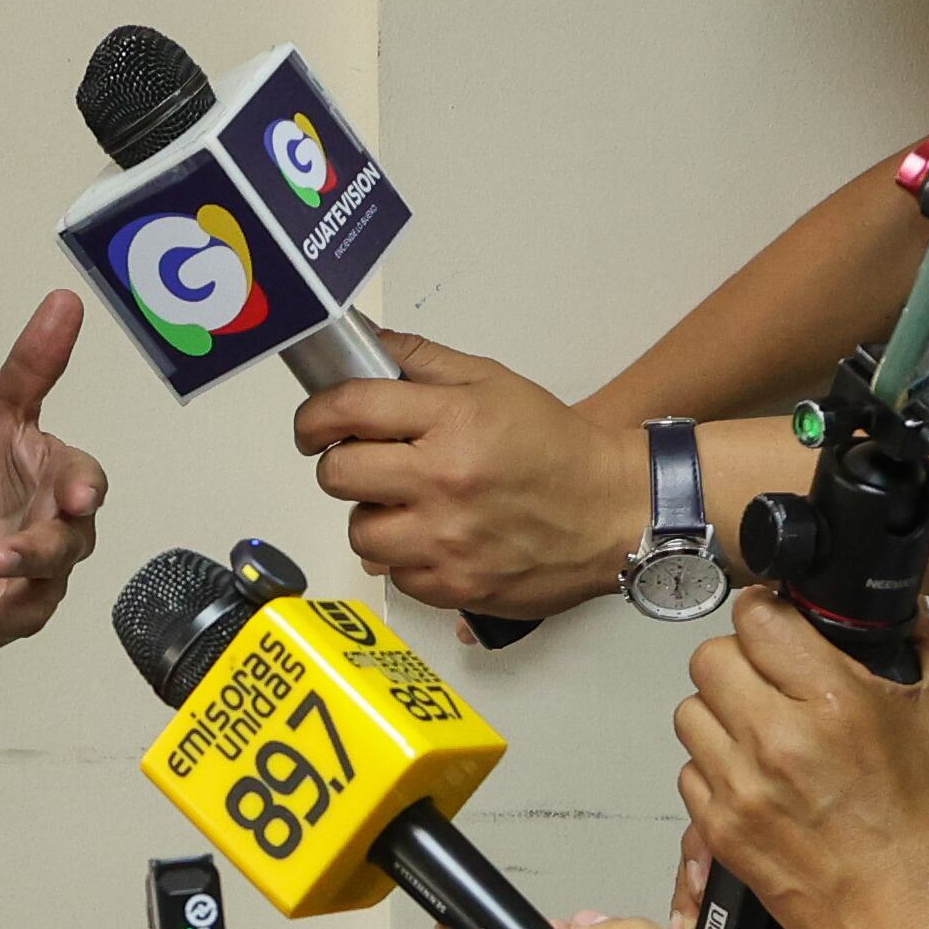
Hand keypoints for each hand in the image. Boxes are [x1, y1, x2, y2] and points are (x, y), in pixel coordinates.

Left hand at [0, 295, 107, 653]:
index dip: (84, 488)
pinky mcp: (8, 615)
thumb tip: (65, 300)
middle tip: (4, 557)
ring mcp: (38, 580)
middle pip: (66, 548)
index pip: (87, 482)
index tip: (79, 494)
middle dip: (39, 553)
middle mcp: (62, 534)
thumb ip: (33, 363)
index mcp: (65, 480)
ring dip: (5, 596)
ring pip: (37, 594)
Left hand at [293, 332, 641, 617]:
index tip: (314, 423)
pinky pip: (395, 573)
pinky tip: (438, 537)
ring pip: (360, 531)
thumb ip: (423, 362)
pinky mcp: (455, 586)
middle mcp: (445, 482)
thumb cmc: (557, 447)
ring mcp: (447, 540)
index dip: (315, 415)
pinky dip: (407, 557)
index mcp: (453, 422)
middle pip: (338, 475)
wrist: (615, 511)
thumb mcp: (494, 383)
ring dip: (374, 516)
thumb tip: (364, 342)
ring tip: (408, 505)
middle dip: (342, 464)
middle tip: (366, 462)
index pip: (348, 409)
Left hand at [676, 594, 928, 928]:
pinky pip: (689, 769)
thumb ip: (922, 649)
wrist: (902, 917)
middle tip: (770, 676)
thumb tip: (903, 615)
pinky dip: (715, 766)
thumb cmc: (925, 832)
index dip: (768, 611)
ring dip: (721, 711)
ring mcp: (741, 786)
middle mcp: (777, 740)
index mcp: (832, 702)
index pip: (757, 616)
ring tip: (761, 728)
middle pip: (709, 657)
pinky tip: (756, 775)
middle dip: (740, 658)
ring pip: (690, 711)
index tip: (778, 623)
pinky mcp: (720, 828)